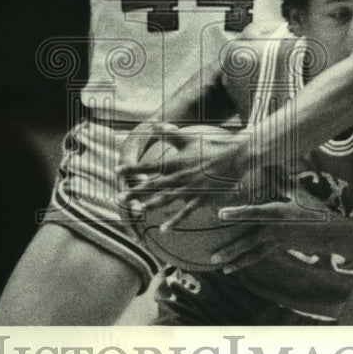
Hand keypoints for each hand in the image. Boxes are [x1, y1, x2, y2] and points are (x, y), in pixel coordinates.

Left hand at [120, 127, 249, 229]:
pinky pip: (184, 213)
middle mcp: (180, 175)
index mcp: (176, 160)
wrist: (235, 156)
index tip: (117, 171)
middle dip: (135, 190)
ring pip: (165, 199)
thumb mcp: (189, 137)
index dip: (132, 168)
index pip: (149, 165)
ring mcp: (190, 188)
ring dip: (149, 205)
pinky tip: (163, 229)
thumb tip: (156, 124)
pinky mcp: (200, 198)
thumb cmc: (212, 145)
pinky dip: (173, 221)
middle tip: (119, 196)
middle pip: (153, 184)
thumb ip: (171, 133)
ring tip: (135, 211)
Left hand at [211, 191, 329, 273]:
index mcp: (276, 214)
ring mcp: (276, 242)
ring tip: (222, 269)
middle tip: (213, 257)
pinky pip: (260, 255)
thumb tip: (266, 165)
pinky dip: (246, 261)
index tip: (220, 215)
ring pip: (253, 254)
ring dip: (236, 261)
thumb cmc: (314, 209)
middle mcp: (274, 231)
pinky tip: (234, 266)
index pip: (252, 214)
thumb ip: (279, 181)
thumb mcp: (298, 192)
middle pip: (248, 242)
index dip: (235, 214)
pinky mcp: (279, 248)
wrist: (330, 234)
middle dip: (230, 250)